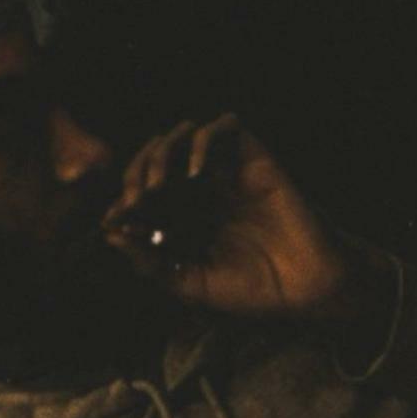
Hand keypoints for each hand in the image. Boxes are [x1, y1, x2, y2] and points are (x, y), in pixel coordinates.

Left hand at [100, 114, 362, 318]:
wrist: (306, 287)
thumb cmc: (252, 289)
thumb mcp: (190, 284)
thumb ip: (151, 263)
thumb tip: (111, 235)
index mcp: (183, 216)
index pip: (140, 193)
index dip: (121, 202)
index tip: (112, 221)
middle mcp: (200, 188)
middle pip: (154, 158)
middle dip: (135, 177)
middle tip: (133, 203)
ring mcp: (226, 171)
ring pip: (182, 136)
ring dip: (160, 154)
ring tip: (157, 187)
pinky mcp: (253, 158)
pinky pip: (224, 128)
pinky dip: (203, 141)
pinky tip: (196, 173)